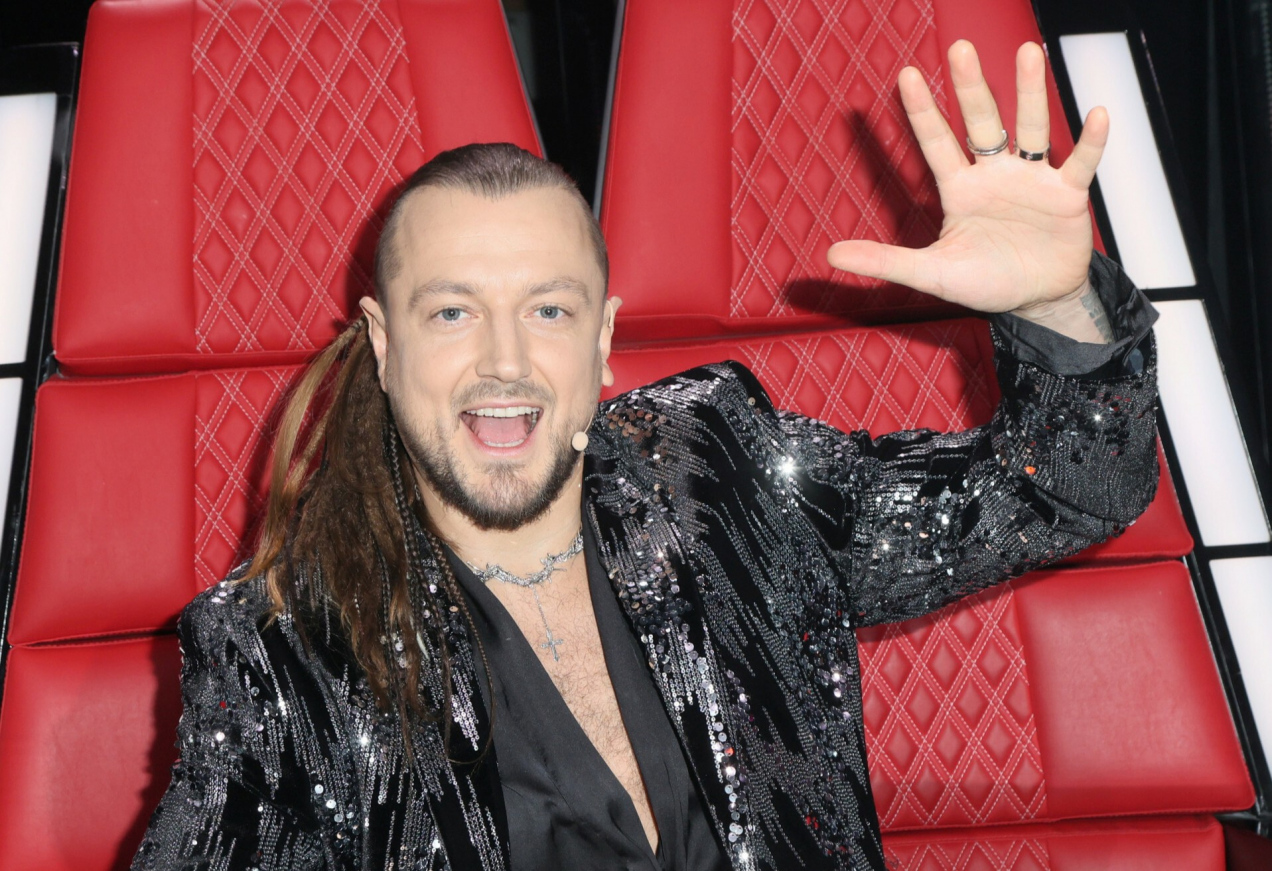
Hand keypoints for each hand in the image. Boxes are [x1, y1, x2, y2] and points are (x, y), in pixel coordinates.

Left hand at [827, 41, 1108, 323]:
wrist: (1037, 301)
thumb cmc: (985, 282)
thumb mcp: (931, 274)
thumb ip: (885, 262)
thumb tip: (830, 255)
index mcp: (960, 189)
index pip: (936, 143)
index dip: (923, 111)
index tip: (907, 75)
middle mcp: (994, 175)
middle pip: (981, 123)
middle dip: (971, 87)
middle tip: (960, 47)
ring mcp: (1032, 180)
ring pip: (1030, 128)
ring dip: (1030, 93)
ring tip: (1027, 52)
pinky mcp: (1067, 195)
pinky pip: (1080, 163)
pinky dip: (1090, 141)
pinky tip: (1095, 114)